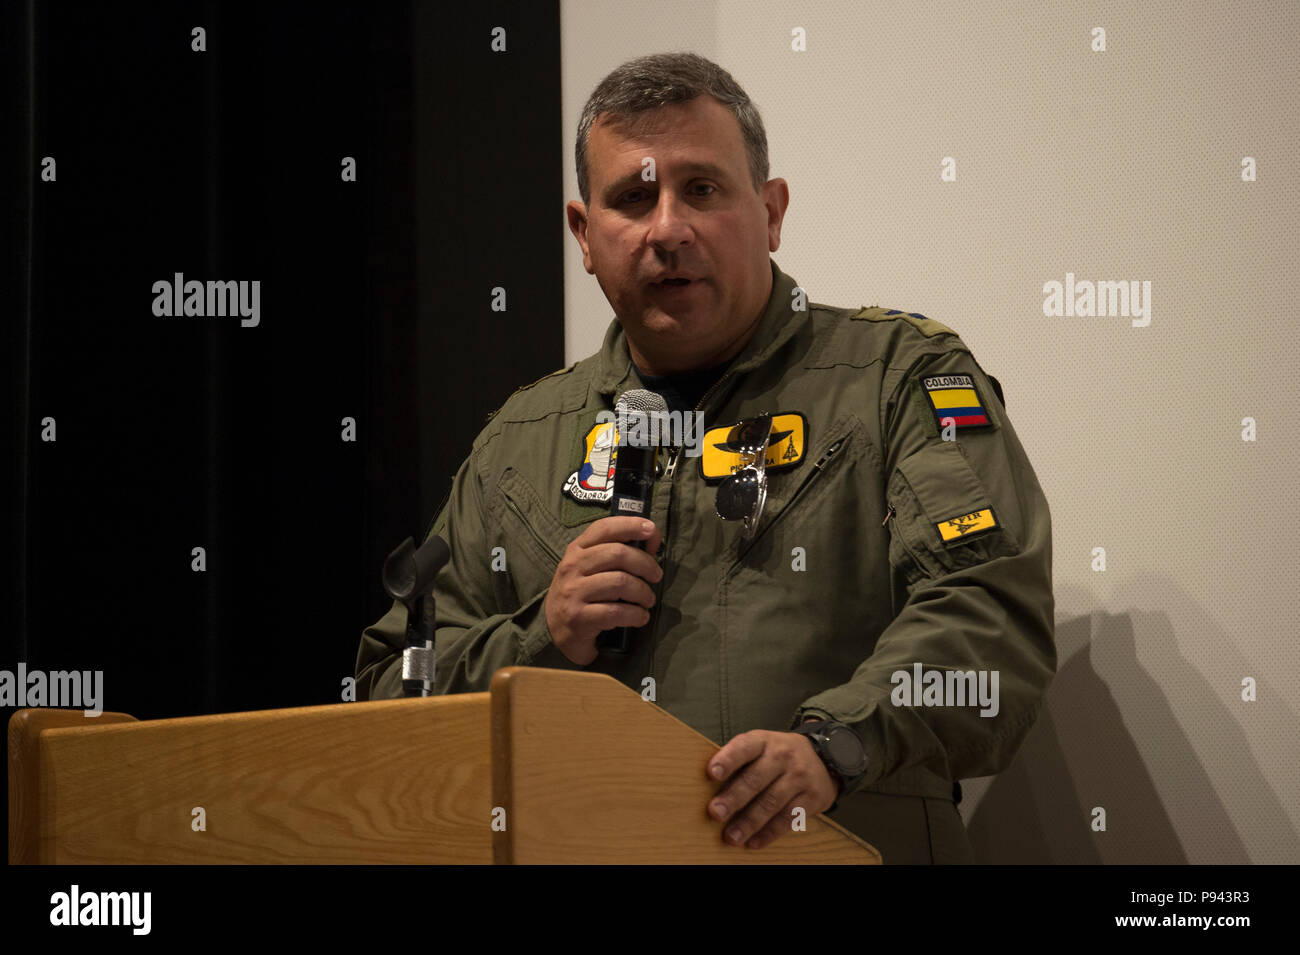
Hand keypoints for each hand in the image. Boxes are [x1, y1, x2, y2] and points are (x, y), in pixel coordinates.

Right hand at [544, 516, 662, 664]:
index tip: (652, 529)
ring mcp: (573, 592)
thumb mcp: (589, 568)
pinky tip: (640, 617)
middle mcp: (572, 567)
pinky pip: (616, 612)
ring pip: (620, 582)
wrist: (553, 630)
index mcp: (576, 550)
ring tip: (648, 600)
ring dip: (643, 592)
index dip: (630, 525)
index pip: (604, 528)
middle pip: (618, 554)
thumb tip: (651, 541)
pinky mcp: (579, 617)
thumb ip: (615, 553)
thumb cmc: (580, 594)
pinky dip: (636, 614)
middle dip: (645, 564)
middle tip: (656, 576)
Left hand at [706, 726, 839, 849]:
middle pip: (755, 779)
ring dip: (749, 822)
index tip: (711, 773)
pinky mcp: (813, 797)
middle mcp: (783, 756)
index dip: (728, 760)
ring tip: (731, 836)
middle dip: (734, 798)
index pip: (744, 747)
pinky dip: (769, 833)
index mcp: (764, 741)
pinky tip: (754, 842)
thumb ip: (739, 761)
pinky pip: (788, 818)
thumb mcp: (761, 746)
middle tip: (715, 813)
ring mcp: (800, 776)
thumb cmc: (778, 755)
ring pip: (771, 802)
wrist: (824, 757)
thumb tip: (706, 787)